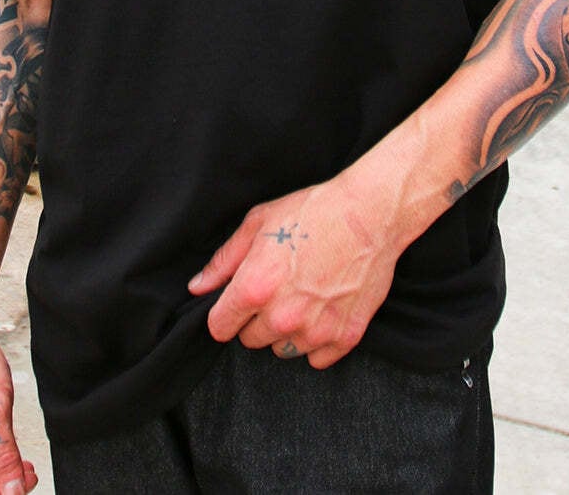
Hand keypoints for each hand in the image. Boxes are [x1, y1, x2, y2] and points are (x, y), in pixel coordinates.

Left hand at [188, 175, 400, 368]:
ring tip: (305, 295)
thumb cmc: (313, 211)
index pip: (220, 328)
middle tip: (280, 288)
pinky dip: (319, 340)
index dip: (226, 313)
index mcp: (254, 288)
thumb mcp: (259, 223)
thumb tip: (198, 287)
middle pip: (252, 340)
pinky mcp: (345, 337)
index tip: (239, 300)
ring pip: (284, 350)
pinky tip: (325, 308)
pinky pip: (317, 358)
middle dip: (258, 318)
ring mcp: (316, 331)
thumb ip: (224, 261)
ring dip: (288, 330)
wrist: (370, 213)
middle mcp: (282, 317)